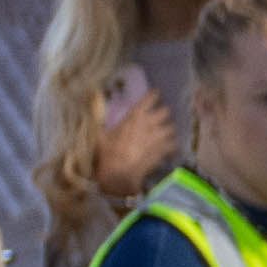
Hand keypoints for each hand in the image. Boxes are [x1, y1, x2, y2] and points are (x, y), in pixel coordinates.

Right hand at [95, 80, 175, 197]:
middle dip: (163, 113)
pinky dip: (171, 145)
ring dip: (168, 129)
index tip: (156, 93)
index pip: (148, 100)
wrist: (120, 173)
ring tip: (164, 132)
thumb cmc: (108, 153)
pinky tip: (168, 147)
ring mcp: (159, 137)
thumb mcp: (101, 136)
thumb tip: (93, 110)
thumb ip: (100, 122)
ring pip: (171, 128)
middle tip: (160, 115)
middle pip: (165, 112)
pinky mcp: (164, 150)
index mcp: (134, 117)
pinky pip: (173, 144)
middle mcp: (150, 123)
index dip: (153, 95)